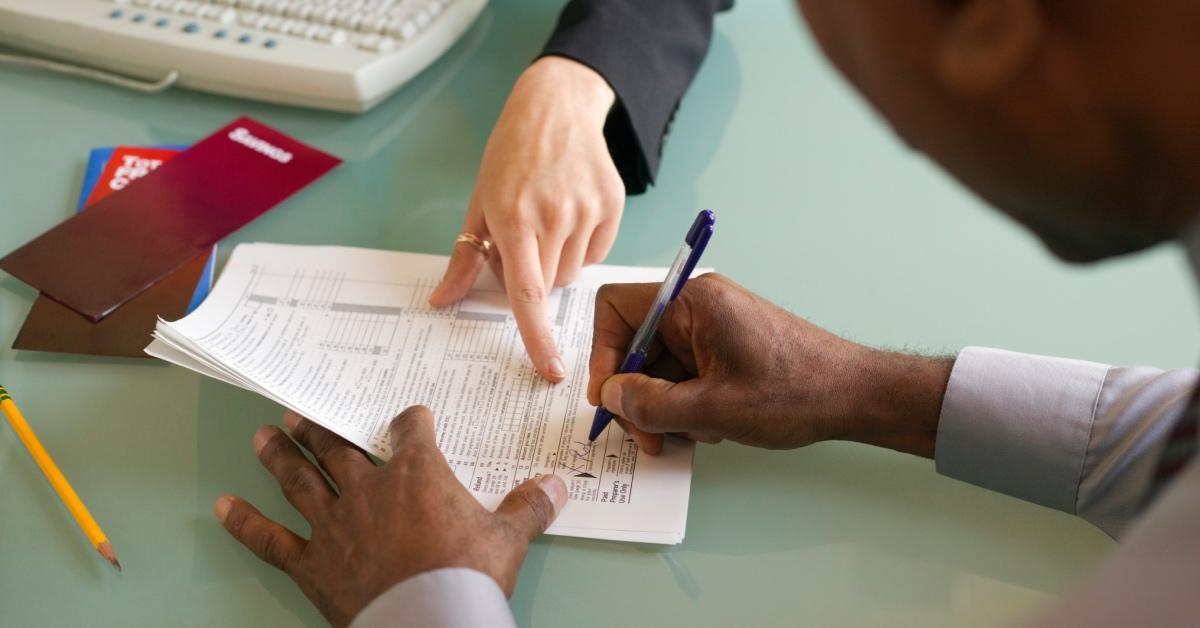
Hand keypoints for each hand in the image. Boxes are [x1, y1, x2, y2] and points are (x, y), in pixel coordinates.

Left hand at [214, 408, 567, 627]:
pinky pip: (270, 540)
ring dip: (280, 457)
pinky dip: (244, 523)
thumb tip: (559, 486)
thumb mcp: (510, 538)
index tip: (411, 416)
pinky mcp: (312, 562)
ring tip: (264, 436)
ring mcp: (335, 524)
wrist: (430, 620)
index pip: (410, 431)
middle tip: (300, 412)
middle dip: (321, 430)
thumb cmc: (469, 575)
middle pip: (339, 449)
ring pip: (299, 481)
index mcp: (417, 474)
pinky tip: (221, 507)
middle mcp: (369, 489)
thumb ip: (531, 506)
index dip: (411, 420)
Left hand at [430, 56, 623, 382]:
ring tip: (549, 217)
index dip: (537, 337)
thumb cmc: (511, 154)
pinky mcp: (612, 205)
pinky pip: (596, 253)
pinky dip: (582, 244)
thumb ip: (466, 258)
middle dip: (535, 274)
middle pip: (549, 286)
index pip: (527, 293)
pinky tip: (572, 210)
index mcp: (513, 218)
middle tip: (525, 238)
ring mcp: (587, 210)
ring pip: (572, 273)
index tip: (550, 369)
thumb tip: (443, 300)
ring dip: (558, 259)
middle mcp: (553, 216)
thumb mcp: (479, 201)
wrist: (556, 107)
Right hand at [587, 274, 952, 456]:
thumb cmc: (794, 392)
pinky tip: (709, 427)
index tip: (613, 397)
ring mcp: (714, 326)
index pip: (616, 308)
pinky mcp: (726, 347)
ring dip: (663, 405)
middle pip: (636, 343)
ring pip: (660, 364)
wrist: (855, 396)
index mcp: (692, 301)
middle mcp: (699, 306)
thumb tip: (611, 395)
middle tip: (648, 436)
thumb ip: (651, 403)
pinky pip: (685, 371)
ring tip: (690, 435)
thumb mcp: (711, 408)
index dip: (603, 354)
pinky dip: (686, 403)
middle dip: (636, 393)